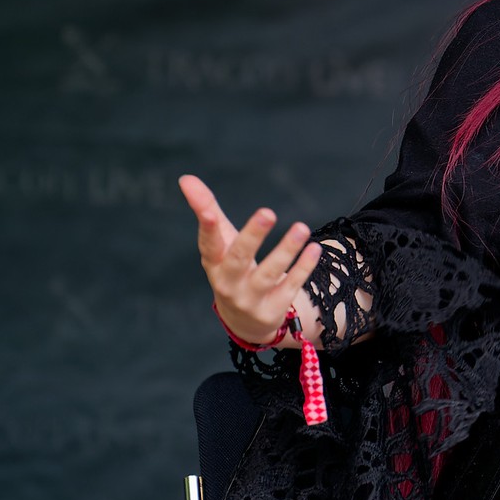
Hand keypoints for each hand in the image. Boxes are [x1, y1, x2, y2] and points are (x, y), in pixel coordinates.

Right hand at [178, 174, 320, 346]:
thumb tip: (186, 178)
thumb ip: (206, 210)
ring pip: (269, 274)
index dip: (207, 229)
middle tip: (268, 212)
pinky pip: (290, 286)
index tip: (208, 212)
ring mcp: (250, 299)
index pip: (209, 245)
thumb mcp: (220, 242)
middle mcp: (228, 283)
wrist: (245, 321)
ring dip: (286, 250)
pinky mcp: (272, 309)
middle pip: (239, 259)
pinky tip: (314, 249)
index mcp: (214, 263)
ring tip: (302, 228)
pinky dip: (303, 268)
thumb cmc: (231, 268)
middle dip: (252, 237)